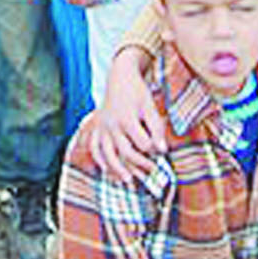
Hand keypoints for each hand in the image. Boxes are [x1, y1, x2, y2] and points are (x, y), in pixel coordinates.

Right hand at [85, 47, 165, 180]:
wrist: (119, 77)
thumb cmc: (138, 92)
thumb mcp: (150, 106)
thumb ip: (157, 129)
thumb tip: (163, 151)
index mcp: (127, 119)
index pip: (143, 144)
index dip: (153, 150)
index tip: (161, 153)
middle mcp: (112, 125)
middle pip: (125, 152)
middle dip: (139, 164)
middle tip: (152, 171)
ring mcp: (102, 127)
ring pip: (107, 153)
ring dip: (116, 169)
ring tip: (128, 181)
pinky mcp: (96, 127)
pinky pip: (94, 147)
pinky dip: (98, 159)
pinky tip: (106, 170)